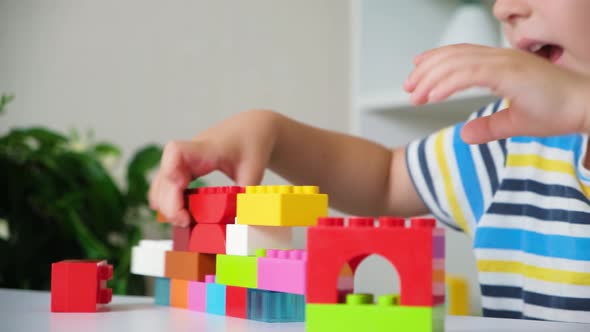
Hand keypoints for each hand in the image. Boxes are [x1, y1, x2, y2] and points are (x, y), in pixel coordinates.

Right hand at [149, 110, 278, 225]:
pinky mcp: (185, 168)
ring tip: (184, 222)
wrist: (253, 129)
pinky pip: (168, 185)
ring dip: (166, 203)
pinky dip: (169, 200)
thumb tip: (247, 224)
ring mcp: (184, 161)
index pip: (176, 151)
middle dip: (169, 201)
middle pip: (165, 175)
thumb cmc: (253, 145)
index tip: (179, 188)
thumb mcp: (254, 172)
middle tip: (185, 222)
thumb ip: (247, 196)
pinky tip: (179, 214)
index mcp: (206, 148)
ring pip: (162, 182)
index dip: (170, 169)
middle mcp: (189, 153)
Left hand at [404, 44, 589, 143]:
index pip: (461, 55)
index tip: (415, 73)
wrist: (586, 109)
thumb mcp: (515, 122)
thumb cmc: (559, 111)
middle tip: (409, 88)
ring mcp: (506, 62)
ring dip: (431, 79)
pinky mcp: (510, 72)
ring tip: (417, 95)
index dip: (436, 61)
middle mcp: (502, 58)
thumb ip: (489, 127)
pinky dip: (448, 83)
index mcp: (502, 64)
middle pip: (454, 56)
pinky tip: (433, 96)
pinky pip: (471, 73)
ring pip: (457, 63)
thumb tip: (464, 134)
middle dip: (427, 71)